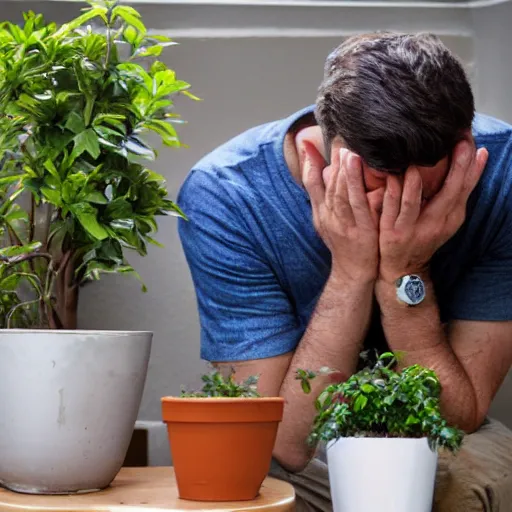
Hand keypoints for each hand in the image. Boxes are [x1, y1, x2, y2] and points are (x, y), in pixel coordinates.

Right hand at [302, 142, 378, 283]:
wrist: (353, 272)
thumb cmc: (343, 242)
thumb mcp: (326, 219)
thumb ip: (321, 195)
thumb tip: (317, 170)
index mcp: (321, 212)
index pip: (313, 183)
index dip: (311, 162)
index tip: (309, 141)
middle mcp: (329, 216)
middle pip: (329, 184)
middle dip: (332, 160)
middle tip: (339, 135)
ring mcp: (344, 224)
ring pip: (341, 194)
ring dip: (344, 172)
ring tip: (347, 151)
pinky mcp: (360, 230)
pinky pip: (359, 205)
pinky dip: (357, 187)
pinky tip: (361, 171)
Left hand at [378, 139, 488, 282]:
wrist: (403, 269)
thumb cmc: (425, 236)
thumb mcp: (446, 217)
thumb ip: (457, 191)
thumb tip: (478, 157)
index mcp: (451, 217)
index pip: (466, 189)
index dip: (472, 167)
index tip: (473, 142)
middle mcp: (435, 223)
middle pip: (449, 193)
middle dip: (457, 167)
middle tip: (460, 142)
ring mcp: (411, 228)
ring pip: (414, 201)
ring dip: (415, 181)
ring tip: (417, 159)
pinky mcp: (391, 232)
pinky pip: (391, 209)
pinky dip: (392, 192)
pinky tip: (391, 176)